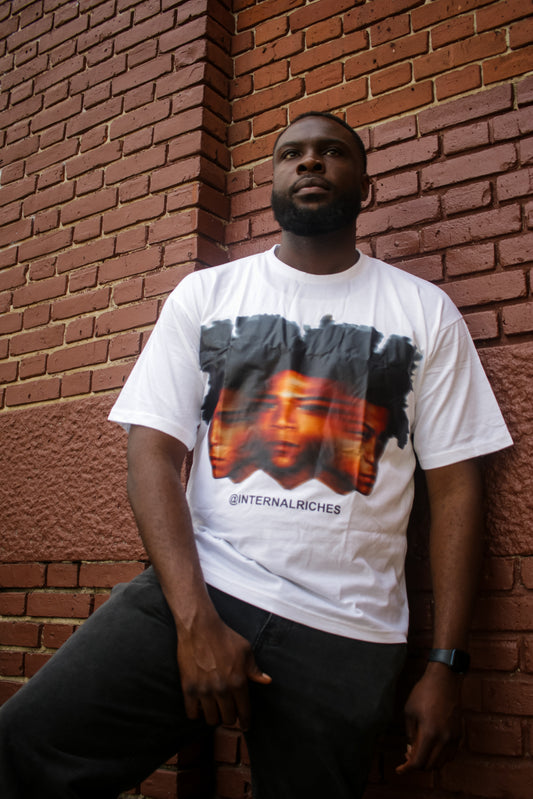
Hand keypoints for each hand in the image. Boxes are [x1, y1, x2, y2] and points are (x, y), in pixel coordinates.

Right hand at [176, 613, 270, 730]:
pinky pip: (192, 713)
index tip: (245, 725)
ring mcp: (204, 691)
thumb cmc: (225, 637)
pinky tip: (200, 707)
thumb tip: (266, 681)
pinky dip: (196, 713)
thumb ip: (255, 670)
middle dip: (230, 718)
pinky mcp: (189, 688)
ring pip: (211, 719)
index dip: (246, 721)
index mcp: (239, 682)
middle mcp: (222, 690)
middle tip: (228, 713)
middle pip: (228, 719)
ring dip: (214, 716)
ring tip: (214, 710)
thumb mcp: (246, 651)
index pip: (244, 712)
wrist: (200, 628)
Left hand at [396, 663, 462, 773]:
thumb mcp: (409, 712)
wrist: (443, 680)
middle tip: (408, 756)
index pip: (418, 762)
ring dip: (429, 762)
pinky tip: (431, 748)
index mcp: (429, 733)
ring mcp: (453, 737)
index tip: (399, 770)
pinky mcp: (459, 734)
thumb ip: (409, 734)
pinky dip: (440, 757)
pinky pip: (450, 755)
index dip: (407, 768)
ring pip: (442, 762)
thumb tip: (410, 751)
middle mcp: (444, 738)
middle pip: (430, 765)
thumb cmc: (423, 693)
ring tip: (419, 751)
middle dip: (417, 765)